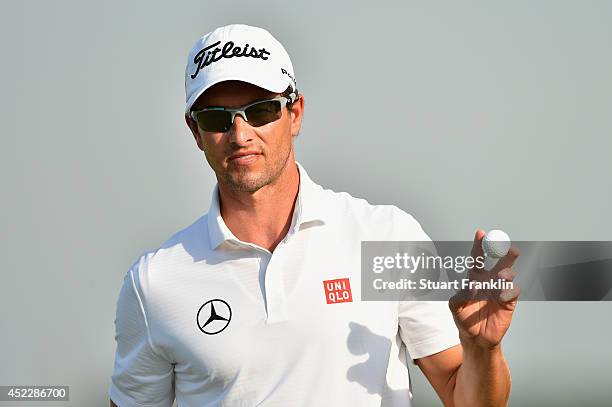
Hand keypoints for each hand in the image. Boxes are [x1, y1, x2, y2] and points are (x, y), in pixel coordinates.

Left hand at [449, 230, 520, 348]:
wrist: (475, 338)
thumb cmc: (463, 318)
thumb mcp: (455, 306)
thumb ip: (461, 294)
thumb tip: (473, 286)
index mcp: (474, 278)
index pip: (477, 258)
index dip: (479, 245)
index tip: (481, 233)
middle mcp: (489, 281)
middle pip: (498, 262)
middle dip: (504, 253)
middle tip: (509, 248)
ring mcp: (500, 290)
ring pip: (508, 275)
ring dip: (506, 272)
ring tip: (501, 276)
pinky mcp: (509, 302)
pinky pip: (513, 292)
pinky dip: (509, 292)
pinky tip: (502, 296)